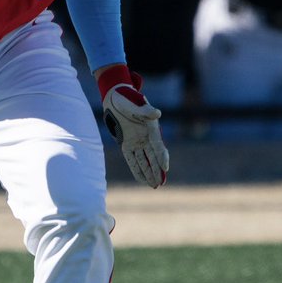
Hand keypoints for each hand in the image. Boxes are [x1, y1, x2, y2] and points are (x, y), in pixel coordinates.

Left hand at [97, 65, 168, 187]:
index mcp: (151, 128)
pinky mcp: (126, 143)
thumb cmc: (127, 98)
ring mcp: (136, 141)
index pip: (158, 145)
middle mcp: (146, 137)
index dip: (162, 157)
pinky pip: (132, 159)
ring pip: (144, 160)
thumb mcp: (136, 103)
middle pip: (153, 157)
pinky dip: (137, 169)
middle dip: (157, 170)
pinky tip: (142, 179)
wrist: (116, 97)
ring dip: (149, 172)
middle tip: (161, 183)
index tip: (165, 168)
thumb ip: (146, 110)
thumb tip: (157, 113)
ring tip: (154, 185)